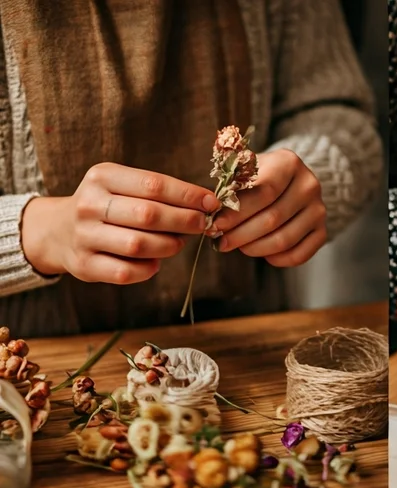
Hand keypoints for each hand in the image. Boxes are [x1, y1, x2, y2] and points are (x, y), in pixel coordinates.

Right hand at [21, 163, 217, 282]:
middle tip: (202, 225)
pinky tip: (155, 262)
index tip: (211, 203)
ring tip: (177, 243)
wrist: (57, 230)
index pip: (153, 184)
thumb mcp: (123, 186)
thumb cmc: (106, 206)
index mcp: (102, 177)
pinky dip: (148, 269)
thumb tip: (206, 205)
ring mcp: (84, 236)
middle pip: (148, 214)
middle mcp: (89, 205)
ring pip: (139, 245)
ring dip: (169, 246)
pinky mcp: (84, 264)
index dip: (187, 195)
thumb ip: (158, 192)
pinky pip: (126, 271)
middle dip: (184, 221)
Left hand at [211, 149, 326, 266]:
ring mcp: (319, 210)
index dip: (237, 212)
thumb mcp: (244, 170)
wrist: (290, 184)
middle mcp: (309, 185)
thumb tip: (212, 213)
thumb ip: (231, 186)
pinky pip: (299, 254)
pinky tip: (262, 253)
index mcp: (289, 163)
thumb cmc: (258, 177)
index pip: (263, 192)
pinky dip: (277, 259)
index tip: (216, 224)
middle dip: (241, 234)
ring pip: (284, 240)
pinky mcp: (323, 231)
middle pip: (272, 218)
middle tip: (221, 242)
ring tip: (238, 247)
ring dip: (255, 248)